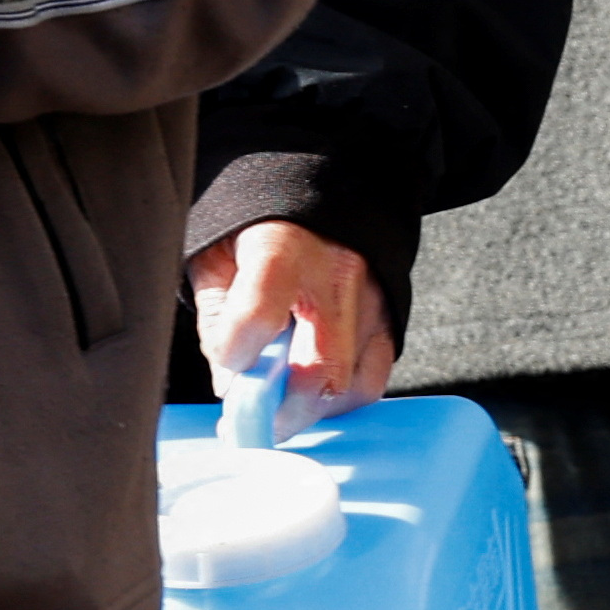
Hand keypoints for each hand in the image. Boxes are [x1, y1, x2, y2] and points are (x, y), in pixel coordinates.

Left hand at [187, 220, 395, 431]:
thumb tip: (230, 383)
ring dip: (311, 409)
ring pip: (350, 384)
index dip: (236, 355)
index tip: (226, 368)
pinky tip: (312, 391)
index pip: (258, 315)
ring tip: (281, 404)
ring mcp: (371, 298)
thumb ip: (218, 317)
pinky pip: (372, 379)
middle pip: (318, 369)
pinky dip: (340, 399)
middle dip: (280, 412)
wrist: (325, 185)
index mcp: (283, 245)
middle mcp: (336, 274)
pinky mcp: (391, 318)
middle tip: (252, 424)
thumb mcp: (218, 252)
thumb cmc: (261, 223)